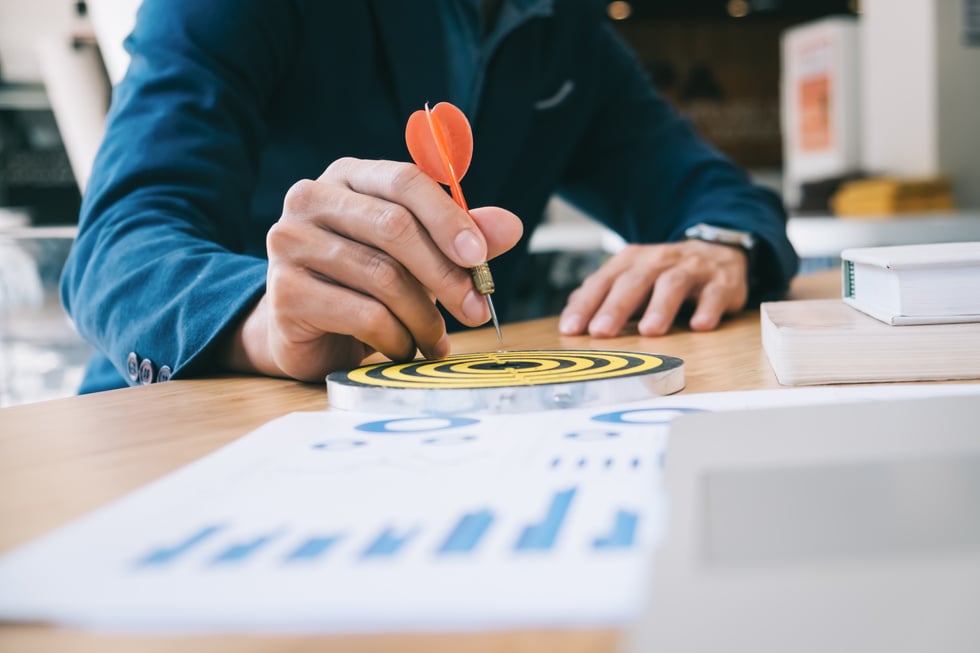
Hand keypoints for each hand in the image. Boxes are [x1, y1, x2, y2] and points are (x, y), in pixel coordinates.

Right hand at [224, 157, 522, 381]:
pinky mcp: (285, 292)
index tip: (481, 258)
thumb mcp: (415, 254)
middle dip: (445, 274)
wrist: (301, 330)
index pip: (404, 180)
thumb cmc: (362, 282)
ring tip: (437, 340)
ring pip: (382, 276)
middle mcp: (311, 198)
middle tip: (475, 311)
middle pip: (395, 227)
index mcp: (348, 176)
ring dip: (424, 317)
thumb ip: (460, 236)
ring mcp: (290, 243)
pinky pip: (363, 315)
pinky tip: (403, 349)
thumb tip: (510, 226)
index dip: (448, 218)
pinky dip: (396, 338)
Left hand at [558, 240, 748, 337]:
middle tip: (601, 331)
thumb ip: (603, 293)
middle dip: (616, 306)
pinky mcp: (721, 282)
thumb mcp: (632, 276)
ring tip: (649, 331)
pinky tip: (700, 325)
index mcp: (631, 261)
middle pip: (634, 281)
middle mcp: (658, 261)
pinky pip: (715, 294)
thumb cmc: (665, 273)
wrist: (717, 251)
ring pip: (673, 284)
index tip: (571, 329)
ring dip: (660, 307)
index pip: (603, 281)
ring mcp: (691, 269)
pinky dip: (708, 309)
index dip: (586, 305)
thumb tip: (571, 311)